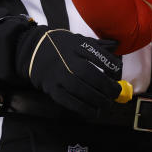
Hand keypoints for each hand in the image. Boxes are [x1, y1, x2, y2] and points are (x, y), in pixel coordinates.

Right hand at [16, 27, 130, 117]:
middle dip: (106, 86)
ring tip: (107, 104)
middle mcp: (67, 59)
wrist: (34, 51)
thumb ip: (98, 45)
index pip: (98, 55)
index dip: (112, 66)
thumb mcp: (79, 39)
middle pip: (90, 74)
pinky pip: (69, 101)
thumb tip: (117, 45)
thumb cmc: (62, 46)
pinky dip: (83, 108)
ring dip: (97, 99)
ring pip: (80, 89)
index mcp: (77, 45)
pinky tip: (94, 111)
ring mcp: (58, 75)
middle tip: (116, 93)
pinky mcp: (52, 89)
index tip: (118, 73)